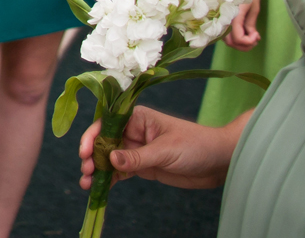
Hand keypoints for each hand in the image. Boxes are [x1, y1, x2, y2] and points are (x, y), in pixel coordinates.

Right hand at [78, 106, 237, 190]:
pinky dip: (109, 179)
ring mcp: (137, 150)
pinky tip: (99, 187)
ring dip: (97, 170)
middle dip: (92, 157)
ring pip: (109, 159)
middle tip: (86, 171)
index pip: (107, 124)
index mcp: (136, 118)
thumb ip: (137, 157)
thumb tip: (109, 159)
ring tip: (87, 183)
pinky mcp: (143, 167)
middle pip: (104, 143)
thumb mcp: (165, 151)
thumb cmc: (196, 145)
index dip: (92, 137)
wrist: (220, 161)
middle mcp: (132, 132)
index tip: (85, 152)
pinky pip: (121, 172)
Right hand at [225, 0, 261, 49]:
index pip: (238, 38)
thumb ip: (251, 24)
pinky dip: (234, 37)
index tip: (257, 35)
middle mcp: (224, 19)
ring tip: (251, 36)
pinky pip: (225, 33)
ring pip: (227, 40)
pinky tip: (244, 32)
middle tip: (255, 39)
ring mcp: (220, 19)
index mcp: (233, 15)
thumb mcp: (253, 7)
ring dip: (239, 43)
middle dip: (245, 45)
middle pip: (231, 43)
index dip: (249, 42)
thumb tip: (253, 38)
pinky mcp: (220, 19)